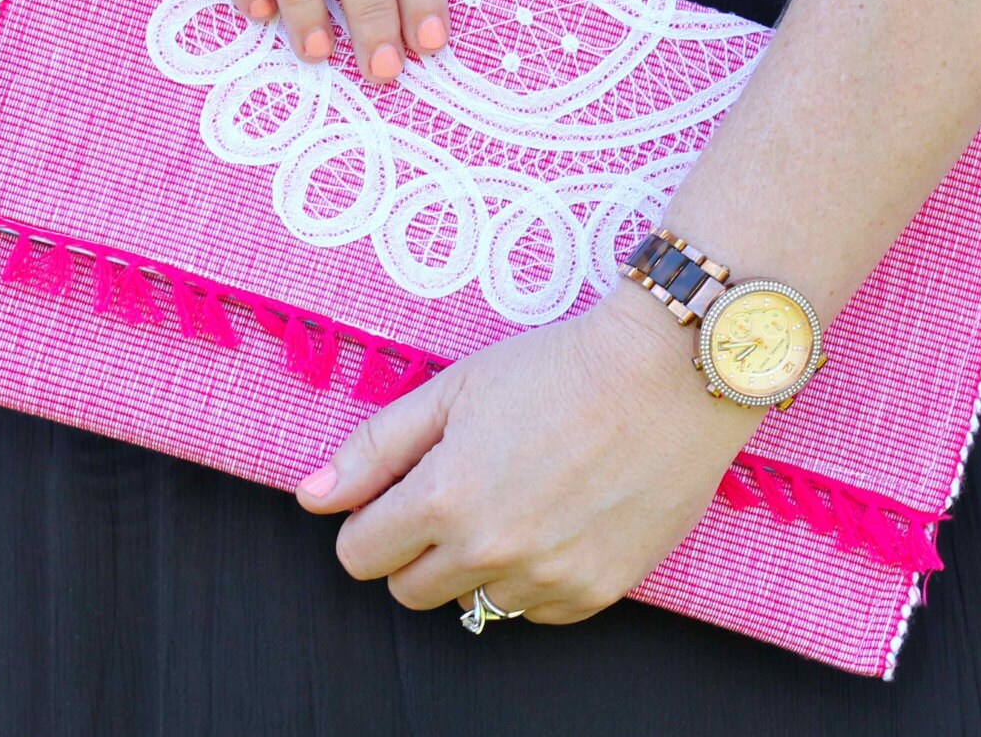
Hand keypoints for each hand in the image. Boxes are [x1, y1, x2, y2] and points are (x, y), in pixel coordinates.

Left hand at [295, 286, 766, 622]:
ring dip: (476, 565)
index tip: (396, 496)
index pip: (360, 555)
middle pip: (409, 591)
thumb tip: (312, 495)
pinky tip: (553, 523)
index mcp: (443, 500)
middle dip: (415, 549)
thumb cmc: (558, 368)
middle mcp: (491, 551)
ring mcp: (548, 577)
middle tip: (456, 493)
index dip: (369, 521)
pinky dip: (532, 579)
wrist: (669, 374)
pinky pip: (535, 612)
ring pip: (473, 605)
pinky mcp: (599, 590)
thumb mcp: (453, 390)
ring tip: (514, 500)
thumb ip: (374, 448)